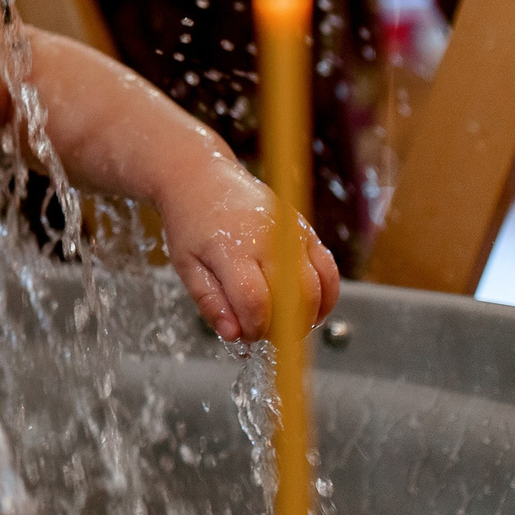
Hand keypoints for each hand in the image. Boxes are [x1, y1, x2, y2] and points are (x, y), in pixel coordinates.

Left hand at [157, 163, 339, 342]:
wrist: (201, 178)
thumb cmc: (190, 223)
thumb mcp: (185, 265)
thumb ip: (209, 302)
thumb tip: (233, 336)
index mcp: (233, 249)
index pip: (255, 303)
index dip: (254, 329)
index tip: (244, 336)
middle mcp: (269, 238)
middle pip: (293, 299)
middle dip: (282, 329)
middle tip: (266, 336)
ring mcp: (292, 232)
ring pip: (318, 287)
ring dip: (308, 317)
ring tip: (286, 327)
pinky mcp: (306, 229)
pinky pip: (329, 270)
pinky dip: (326, 296)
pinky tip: (309, 311)